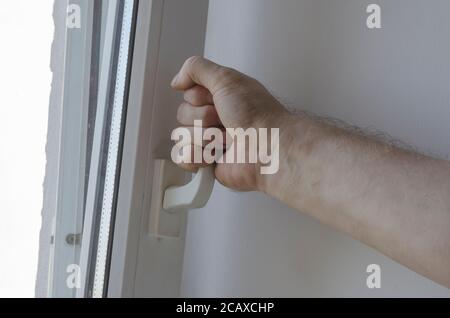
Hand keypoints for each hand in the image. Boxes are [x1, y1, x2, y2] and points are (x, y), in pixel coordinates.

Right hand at [171, 56, 289, 190]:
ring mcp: (211, 140)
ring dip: (204, 138)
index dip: (198, 97)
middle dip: (202, 119)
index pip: (188, 93)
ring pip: (181, 137)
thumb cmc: (258, 116)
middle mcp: (215, 117)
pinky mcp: (208, 161)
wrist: (268, 149)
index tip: (216, 99)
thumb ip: (196, 68)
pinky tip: (213, 154)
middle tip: (225, 121)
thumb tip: (177, 80)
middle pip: (183, 115)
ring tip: (226, 139)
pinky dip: (196, 156)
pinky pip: (183, 158)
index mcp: (220, 96)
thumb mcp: (226, 78)